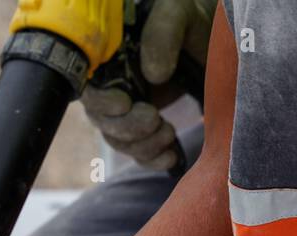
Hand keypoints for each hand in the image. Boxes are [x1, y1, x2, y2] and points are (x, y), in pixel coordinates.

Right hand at [81, 0, 215, 170]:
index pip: (88, 87)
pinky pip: (138, 154)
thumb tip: (154, 74)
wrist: (208, 40)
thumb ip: (163, 34)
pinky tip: (170, 156)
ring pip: (119, 141)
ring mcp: (126, 110)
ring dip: (143, 145)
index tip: (124, 104)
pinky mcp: (144, 128)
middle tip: (156, 118)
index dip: (101, 102)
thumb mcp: (177, 13)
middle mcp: (110, 86)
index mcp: (108, 58)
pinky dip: (153, 160)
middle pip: (102, 121)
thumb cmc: (187, 20)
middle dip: (128, 128)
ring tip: (169, 131)